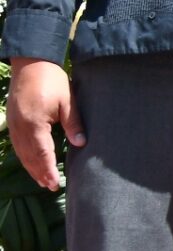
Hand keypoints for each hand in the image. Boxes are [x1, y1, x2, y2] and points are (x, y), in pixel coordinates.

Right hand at [5, 58, 83, 190]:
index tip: (54, 184)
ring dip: (31, 167)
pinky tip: (31, 162)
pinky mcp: (12, 120)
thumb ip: (73, 123)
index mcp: (34, 124)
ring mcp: (13, 124)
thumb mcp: (67, 101)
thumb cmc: (52, 80)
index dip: (48, 170)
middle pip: (29, 156)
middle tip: (50, 187)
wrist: (31, 63)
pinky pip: (17, 144)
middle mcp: (20, 127)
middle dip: (39, 173)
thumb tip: (81, 144)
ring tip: (42, 180)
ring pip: (21, 152)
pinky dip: (24, 156)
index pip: (42, 153)